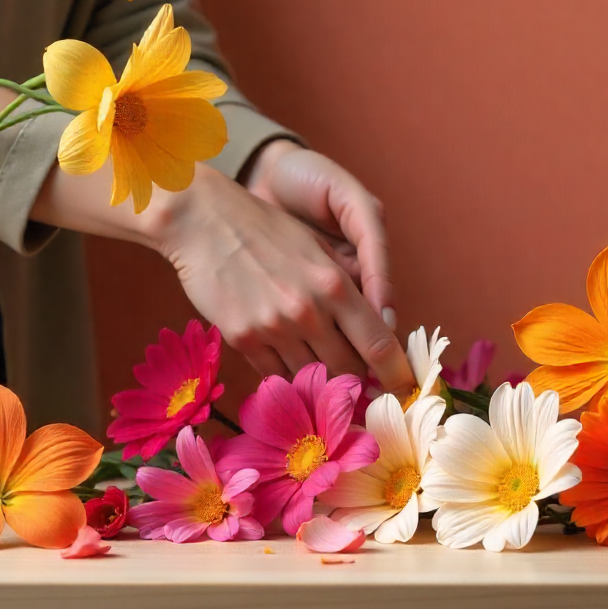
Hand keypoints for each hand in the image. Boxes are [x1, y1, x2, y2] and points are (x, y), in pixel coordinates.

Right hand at [144, 164, 414, 390]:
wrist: (203, 221)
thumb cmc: (264, 229)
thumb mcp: (316, 249)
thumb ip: (346, 288)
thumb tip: (376, 324)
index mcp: (334, 285)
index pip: (379, 343)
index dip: (397, 373)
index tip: (404, 387)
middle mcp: (308, 311)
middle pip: (349, 369)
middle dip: (358, 379)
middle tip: (360, 383)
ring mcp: (274, 328)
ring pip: (312, 377)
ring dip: (321, 378)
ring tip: (321, 373)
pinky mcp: (243, 339)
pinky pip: (275, 374)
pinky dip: (287, 374)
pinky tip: (287, 363)